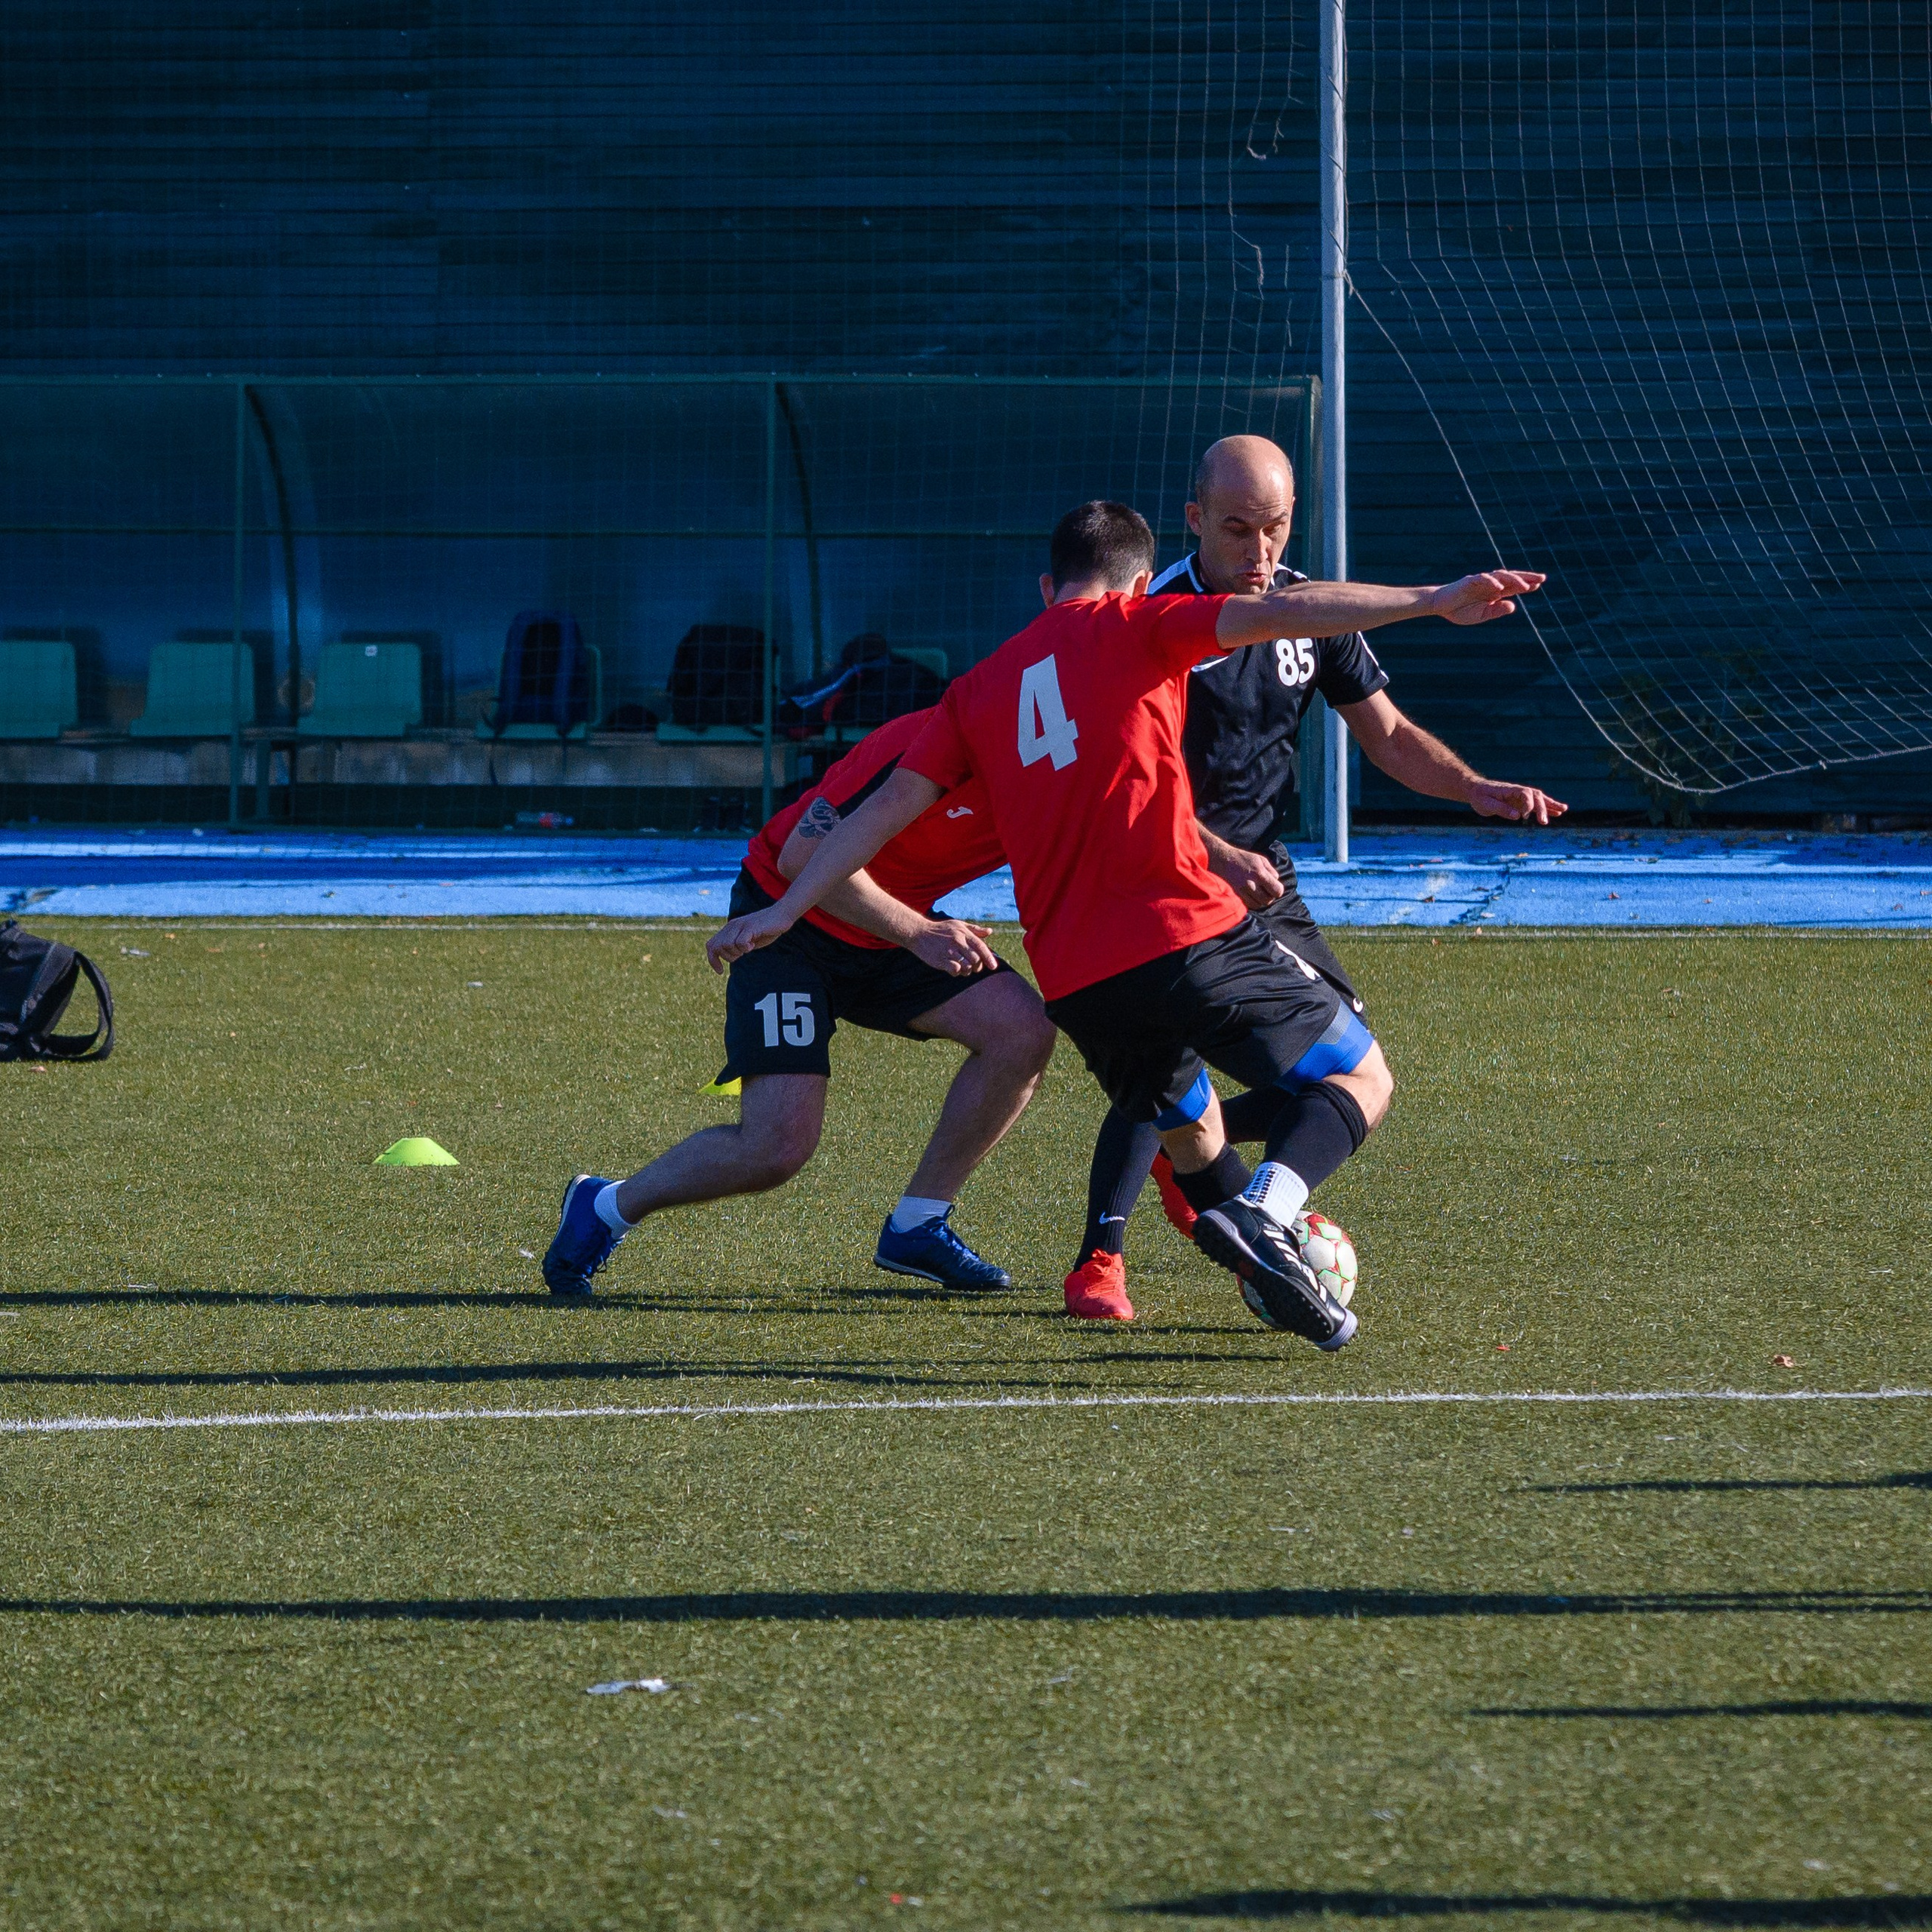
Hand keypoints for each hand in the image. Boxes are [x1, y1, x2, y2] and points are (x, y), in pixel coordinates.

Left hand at [706, 906, 793, 972]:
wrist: (782, 914)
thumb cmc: (767, 929)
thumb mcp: (750, 940)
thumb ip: (739, 946)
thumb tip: (729, 956)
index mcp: (730, 929)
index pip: (711, 945)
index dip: (712, 960)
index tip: (720, 971)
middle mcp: (732, 926)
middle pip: (717, 947)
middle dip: (728, 957)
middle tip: (741, 955)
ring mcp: (740, 925)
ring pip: (727, 945)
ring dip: (738, 952)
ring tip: (749, 948)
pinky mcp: (749, 927)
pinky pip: (740, 942)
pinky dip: (746, 948)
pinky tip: (753, 945)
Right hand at [908, 917, 1000, 977]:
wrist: (919, 933)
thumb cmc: (941, 930)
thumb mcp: (958, 925)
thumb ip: (974, 930)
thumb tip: (990, 932)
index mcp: (963, 933)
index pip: (981, 947)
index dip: (989, 958)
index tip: (994, 967)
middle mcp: (957, 941)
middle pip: (975, 959)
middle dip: (977, 966)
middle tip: (973, 967)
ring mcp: (948, 951)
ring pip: (966, 966)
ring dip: (967, 970)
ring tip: (962, 968)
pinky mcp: (940, 959)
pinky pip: (955, 970)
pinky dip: (957, 972)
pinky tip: (953, 969)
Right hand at [1207, 841, 1284, 909]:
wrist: (1221, 859)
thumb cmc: (1242, 858)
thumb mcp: (1260, 860)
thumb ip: (1271, 871)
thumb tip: (1276, 882)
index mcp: (1259, 873)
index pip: (1277, 891)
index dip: (1277, 890)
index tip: (1274, 887)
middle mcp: (1251, 884)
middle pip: (1268, 900)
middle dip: (1269, 896)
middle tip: (1265, 890)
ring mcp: (1242, 891)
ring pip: (1258, 905)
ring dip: (1260, 900)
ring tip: (1257, 892)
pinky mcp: (1235, 895)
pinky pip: (1248, 905)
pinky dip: (1252, 902)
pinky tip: (1249, 894)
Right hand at [1428, 570, 1545, 626]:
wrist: (1440, 606)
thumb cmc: (1460, 610)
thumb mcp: (1482, 615)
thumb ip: (1497, 610)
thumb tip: (1513, 606)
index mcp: (1494, 592)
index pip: (1513, 586)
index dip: (1526, 584)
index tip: (1540, 584)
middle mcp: (1490, 584)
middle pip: (1511, 578)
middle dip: (1526, 577)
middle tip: (1542, 578)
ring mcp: (1480, 581)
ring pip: (1500, 577)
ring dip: (1513, 580)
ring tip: (1525, 586)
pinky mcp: (1469, 581)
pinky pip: (1482, 579)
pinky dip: (1491, 582)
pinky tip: (1500, 588)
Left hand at [1468, 779, 1567, 823]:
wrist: (1475, 791)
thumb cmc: (1480, 796)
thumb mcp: (1486, 804)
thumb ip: (1501, 809)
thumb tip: (1517, 816)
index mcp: (1510, 789)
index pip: (1525, 794)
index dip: (1528, 805)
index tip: (1524, 816)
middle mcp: (1518, 791)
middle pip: (1536, 796)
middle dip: (1542, 808)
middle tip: (1544, 822)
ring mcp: (1521, 796)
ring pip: (1540, 799)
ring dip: (1551, 805)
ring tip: (1563, 810)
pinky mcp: (1521, 803)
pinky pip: (1536, 805)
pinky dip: (1547, 808)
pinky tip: (1557, 813)